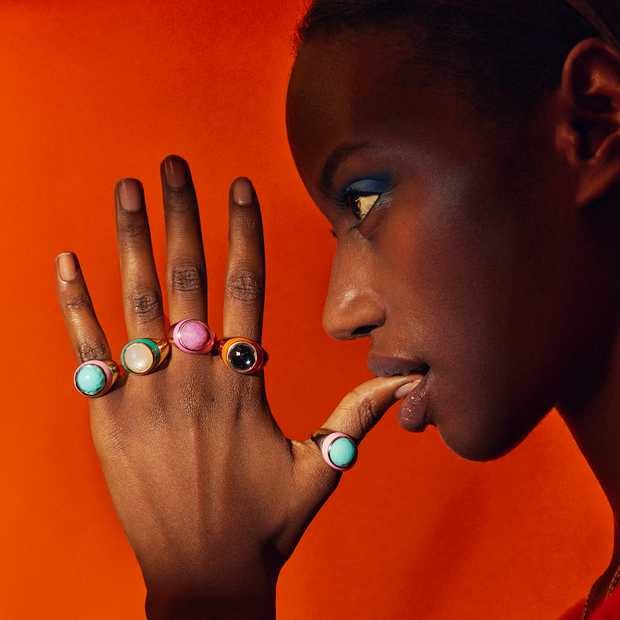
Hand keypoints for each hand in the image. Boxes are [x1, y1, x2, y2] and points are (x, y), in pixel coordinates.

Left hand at [55, 155, 415, 618]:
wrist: (203, 575)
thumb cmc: (264, 523)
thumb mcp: (320, 468)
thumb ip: (355, 417)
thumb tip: (405, 382)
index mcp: (244, 384)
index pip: (246, 285)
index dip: (241, 231)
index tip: (236, 186)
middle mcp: (194, 378)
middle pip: (189, 276)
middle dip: (182, 213)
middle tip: (173, 163)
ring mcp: (146, 394)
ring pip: (137, 299)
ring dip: (131, 238)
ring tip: (128, 188)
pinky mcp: (107, 416)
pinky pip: (86, 348)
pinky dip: (73, 302)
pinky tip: (66, 259)